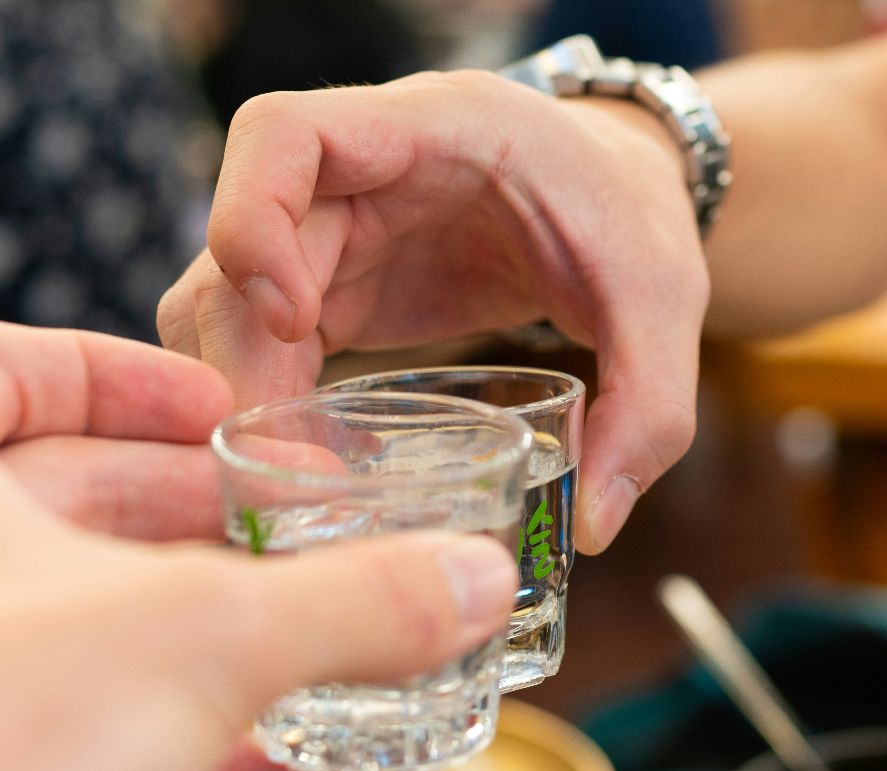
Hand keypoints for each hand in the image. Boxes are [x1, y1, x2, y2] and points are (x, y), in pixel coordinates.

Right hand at [158, 71, 709, 552]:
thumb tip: (595, 525)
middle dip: (241, 352)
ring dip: (235, 386)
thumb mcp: (665, 304)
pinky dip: (260, 403)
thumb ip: (649, 408)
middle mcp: (359, 173)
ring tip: (293, 475)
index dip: (253, 218)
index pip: (285, 133)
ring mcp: (333, 231)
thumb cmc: (632, 223)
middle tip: (287, 460)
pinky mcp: (332, 288)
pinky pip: (255, 339)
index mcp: (431, 130)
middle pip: (232, 241)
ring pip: (221, 296)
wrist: (620, 200)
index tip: (296, 319)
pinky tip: (303, 465)